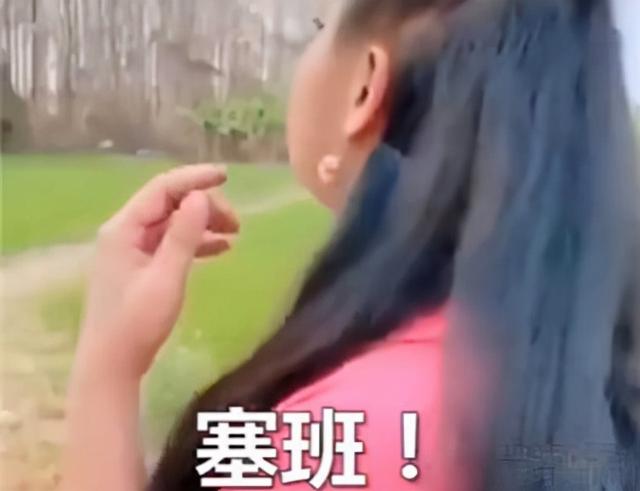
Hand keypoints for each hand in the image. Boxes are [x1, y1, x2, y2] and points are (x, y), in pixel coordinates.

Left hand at [76, 164, 238, 379]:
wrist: (113, 364)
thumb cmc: (138, 323)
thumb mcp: (166, 277)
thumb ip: (183, 236)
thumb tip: (201, 197)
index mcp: (123, 229)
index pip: (162, 189)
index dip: (194, 179)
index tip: (226, 176)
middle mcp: (124, 232)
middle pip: (169, 204)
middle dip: (204, 206)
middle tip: (237, 223)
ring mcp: (131, 250)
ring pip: (172, 223)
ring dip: (203, 224)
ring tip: (235, 234)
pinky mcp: (140, 266)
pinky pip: (171, 243)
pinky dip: (196, 242)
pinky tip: (221, 248)